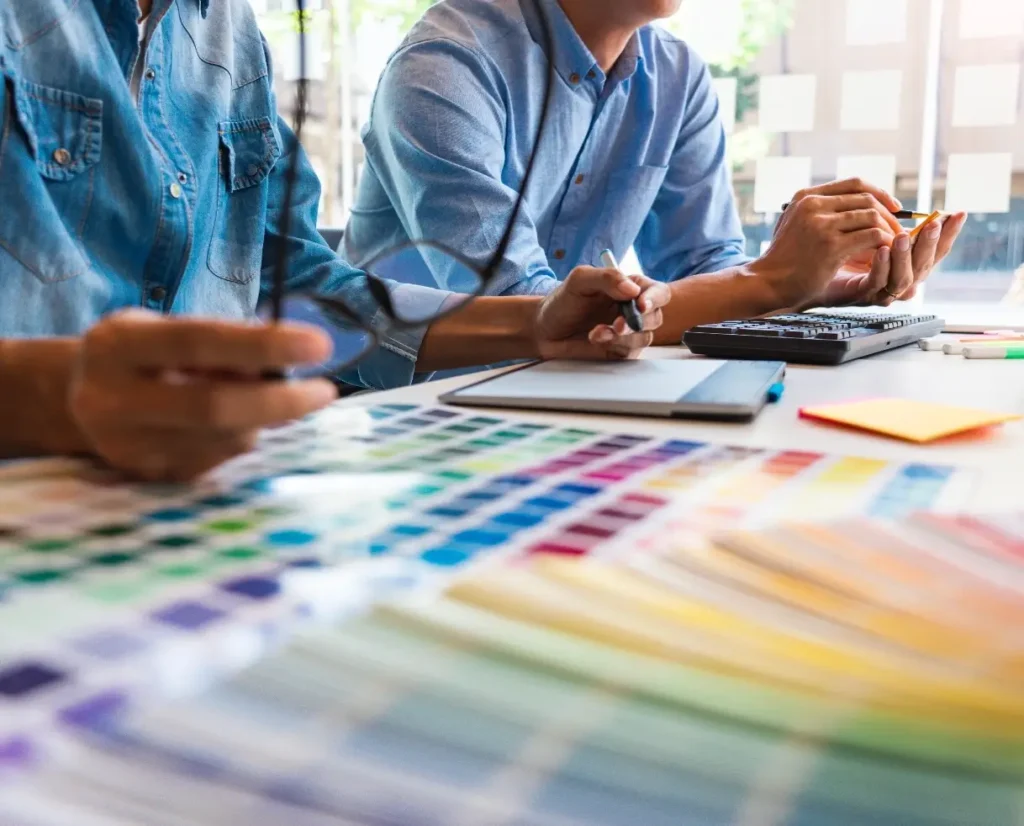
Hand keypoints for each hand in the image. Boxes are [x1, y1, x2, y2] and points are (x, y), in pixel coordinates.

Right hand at [70, 310, 335, 481]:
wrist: (79, 401)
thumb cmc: (145, 355)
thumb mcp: (167, 329)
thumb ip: (220, 343)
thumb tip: (284, 364)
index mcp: (117, 346)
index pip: (199, 343)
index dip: (263, 344)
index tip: (318, 344)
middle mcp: (113, 400)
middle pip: (214, 407)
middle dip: (281, 401)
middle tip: (325, 391)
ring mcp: (129, 448)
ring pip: (225, 438)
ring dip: (263, 418)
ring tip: (262, 398)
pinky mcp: (150, 477)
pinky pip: (221, 459)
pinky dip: (242, 436)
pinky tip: (232, 422)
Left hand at [533, 266, 669, 359]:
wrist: (545, 331)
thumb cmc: (563, 302)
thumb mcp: (580, 281)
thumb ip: (607, 278)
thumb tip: (632, 289)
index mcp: (630, 288)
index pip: (657, 292)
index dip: (654, 298)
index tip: (640, 305)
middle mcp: (633, 310)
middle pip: (656, 316)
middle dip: (638, 322)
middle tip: (617, 324)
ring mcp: (629, 332)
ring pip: (644, 337)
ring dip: (622, 336)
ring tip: (596, 332)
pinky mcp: (621, 350)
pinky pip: (630, 352)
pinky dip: (614, 346)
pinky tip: (595, 339)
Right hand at [757, 178, 902, 310]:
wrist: (767, 283)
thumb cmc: (784, 260)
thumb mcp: (794, 224)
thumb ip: (817, 211)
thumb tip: (851, 204)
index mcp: (805, 197)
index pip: (854, 183)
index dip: (880, 192)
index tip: (894, 207)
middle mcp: (812, 205)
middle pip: (866, 198)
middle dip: (889, 214)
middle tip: (900, 231)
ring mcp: (821, 224)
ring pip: (872, 216)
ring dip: (889, 230)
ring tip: (895, 244)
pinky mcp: (830, 246)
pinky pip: (872, 236)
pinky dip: (885, 243)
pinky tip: (887, 254)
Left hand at [816, 212, 968, 307]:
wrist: (797, 278)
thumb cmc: (827, 255)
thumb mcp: (857, 233)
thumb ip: (878, 223)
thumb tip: (897, 204)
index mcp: (901, 264)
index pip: (933, 250)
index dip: (948, 234)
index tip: (958, 213)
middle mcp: (894, 280)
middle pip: (925, 265)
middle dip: (932, 243)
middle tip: (937, 223)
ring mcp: (878, 291)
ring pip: (904, 277)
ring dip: (906, 254)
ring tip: (904, 235)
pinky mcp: (859, 296)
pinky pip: (877, 283)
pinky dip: (882, 267)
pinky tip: (882, 250)